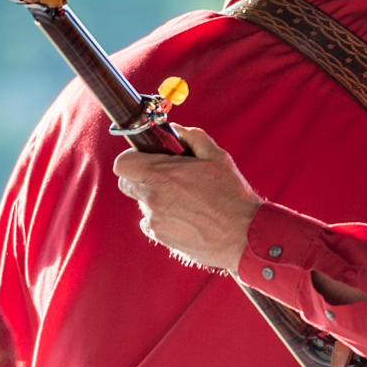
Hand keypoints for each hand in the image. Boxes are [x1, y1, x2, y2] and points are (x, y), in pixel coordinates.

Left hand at [112, 126, 262, 271]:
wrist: (244, 235)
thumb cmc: (233, 196)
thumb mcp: (217, 157)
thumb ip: (192, 137)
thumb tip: (176, 129)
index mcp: (162, 174)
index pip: (122, 163)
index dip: (132, 159)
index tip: (146, 159)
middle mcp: (152, 198)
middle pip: (127, 184)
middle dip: (141, 178)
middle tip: (166, 179)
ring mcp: (154, 220)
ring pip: (142, 203)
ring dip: (156, 199)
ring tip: (186, 202)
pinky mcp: (161, 237)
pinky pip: (152, 223)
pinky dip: (163, 219)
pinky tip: (187, 218)